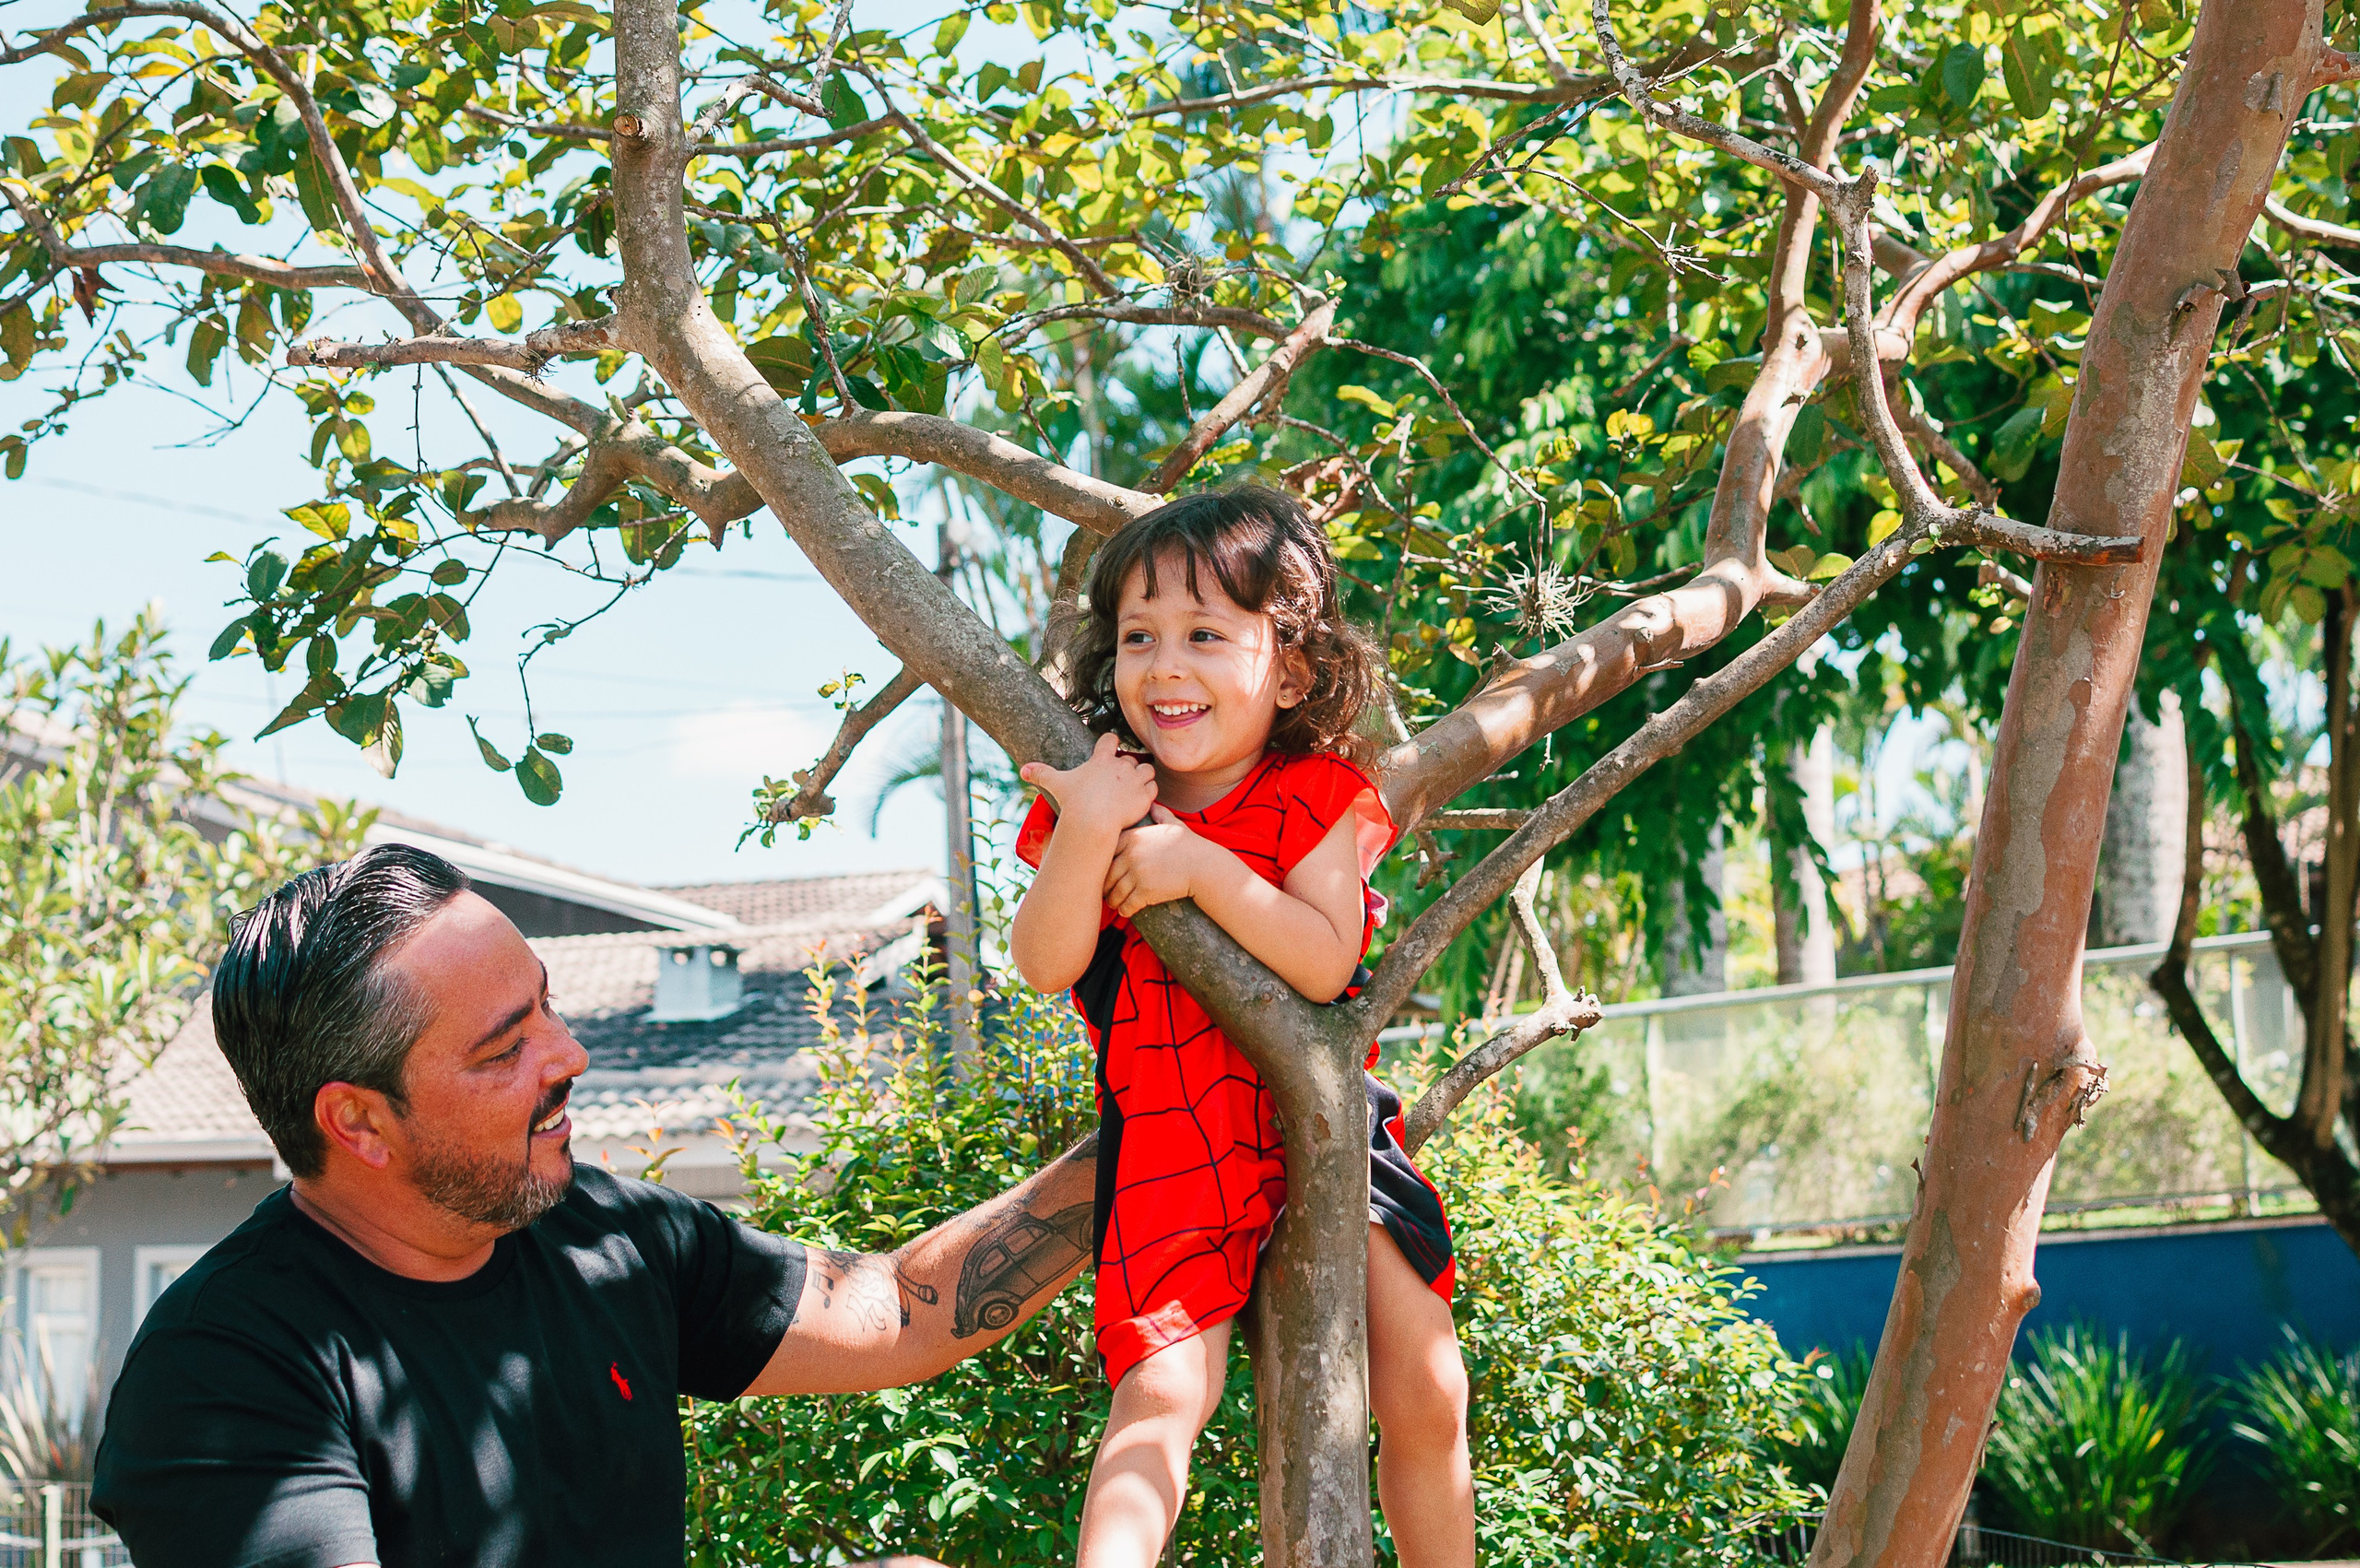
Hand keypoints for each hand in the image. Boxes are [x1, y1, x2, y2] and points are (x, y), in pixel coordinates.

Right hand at [1019, 732, 1156, 838]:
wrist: (1092, 821)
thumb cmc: (1074, 802)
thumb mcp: (1055, 784)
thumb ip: (1041, 774)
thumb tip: (1022, 770)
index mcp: (1102, 759)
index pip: (1110, 739)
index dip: (1110, 743)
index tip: (1108, 750)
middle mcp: (1121, 766)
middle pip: (1131, 758)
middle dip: (1127, 767)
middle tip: (1118, 781)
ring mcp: (1135, 780)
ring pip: (1147, 770)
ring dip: (1142, 776)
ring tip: (1133, 788)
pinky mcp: (1144, 795)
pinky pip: (1153, 788)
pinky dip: (1149, 792)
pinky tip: (1140, 799)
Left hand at [1104, 805, 1200, 917]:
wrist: (1204, 865)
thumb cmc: (1190, 845)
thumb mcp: (1173, 824)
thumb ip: (1160, 814)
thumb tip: (1154, 804)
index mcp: (1133, 838)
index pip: (1107, 853)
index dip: (1104, 864)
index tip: (1105, 872)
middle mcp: (1131, 855)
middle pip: (1107, 874)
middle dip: (1105, 886)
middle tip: (1105, 892)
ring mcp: (1137, 874)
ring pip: (1115, 892)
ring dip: (1113, 900)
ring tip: (1114, 903)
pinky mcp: (1145, 892)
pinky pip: (1127, 905)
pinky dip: (1125, 910)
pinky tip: (1125, 911)